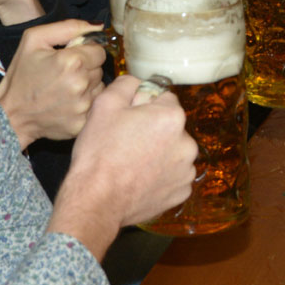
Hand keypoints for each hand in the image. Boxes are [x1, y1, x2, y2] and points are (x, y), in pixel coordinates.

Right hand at [0, 19, 105, 147]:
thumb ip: (69, 27)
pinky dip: (84, 104)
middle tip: (64, 75)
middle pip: (99, 69)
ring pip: (99, 88)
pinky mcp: (82, 123)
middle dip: (86, 69)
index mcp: (72, 61)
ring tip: (65, 89)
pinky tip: (67, 104)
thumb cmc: (21, 75)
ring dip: (87, 87)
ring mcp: (83, 106)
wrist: (10, 114)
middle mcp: (81, 84)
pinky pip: (95, 107)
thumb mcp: (34, 39)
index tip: (72, 58)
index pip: (100, 51)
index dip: (86, 52)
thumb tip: (97, 26)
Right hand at [50, 78, 196, 256]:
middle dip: (153, 130)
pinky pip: (173, 176)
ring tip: (132, 164)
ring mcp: (186, 170)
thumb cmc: (100, 152)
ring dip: (158, 154)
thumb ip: (127, 84)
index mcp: (172, 117)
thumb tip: (138, 83)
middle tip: (126, 143)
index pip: (163, 99)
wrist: (96, 200)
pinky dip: (160, 177)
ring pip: (172, 151)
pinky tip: (139, 180)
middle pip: (170, 126)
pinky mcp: (181, 192)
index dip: (143, 107)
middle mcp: (187, 142)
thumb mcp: (105, 104)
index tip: (127, 120)